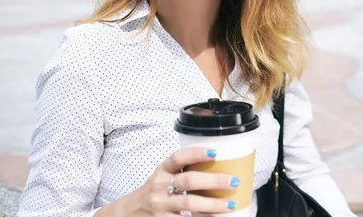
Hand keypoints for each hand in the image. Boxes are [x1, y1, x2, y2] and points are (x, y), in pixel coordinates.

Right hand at [97, 147, 239, 216]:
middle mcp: (159, 186)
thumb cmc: (155, 191)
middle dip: (213, 181)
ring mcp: (160, 205)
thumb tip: (218, 165)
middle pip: (189, 181)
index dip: (196, 153)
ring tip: (230, 204)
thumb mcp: (163, 176)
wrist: (129, 213)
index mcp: (162, 170)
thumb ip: (182, 171)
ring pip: (189, 203)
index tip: (215, 153)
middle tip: (232, 181)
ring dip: (213, 204)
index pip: (178, 157)